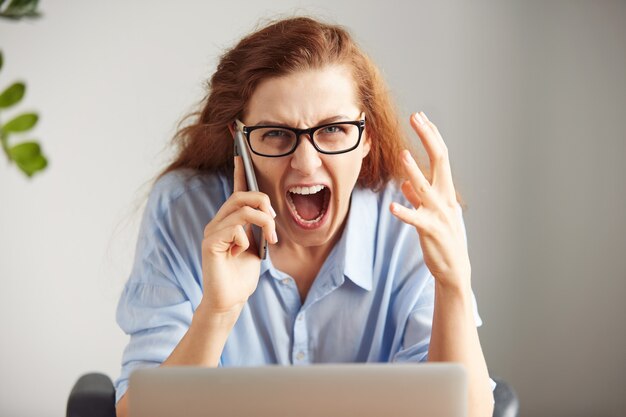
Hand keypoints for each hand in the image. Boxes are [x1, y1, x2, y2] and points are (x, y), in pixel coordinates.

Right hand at [200, 156, 277, 314]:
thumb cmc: (243, 275)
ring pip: (241, 210)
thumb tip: (267, 212)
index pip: (236, 191)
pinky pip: (234, 229)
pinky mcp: (210, 244)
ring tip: (270, 239)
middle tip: (274, 223)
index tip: (243, 154)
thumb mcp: (257, 246)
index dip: (240, 172)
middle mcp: (218, 222)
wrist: (231, 300)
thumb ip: (258, 227)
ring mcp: (212, 232)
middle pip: (241, 196)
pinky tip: (242, 252)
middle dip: (263, 203)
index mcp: (230, 221)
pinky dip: (245, 239)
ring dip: (263, 222)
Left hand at [390, 112, 470, 289]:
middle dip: (428, 138)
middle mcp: (445, 198)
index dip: (431, 135)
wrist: (453, 268)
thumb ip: (418, 196)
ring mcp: (439, 214)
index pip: (440, 156)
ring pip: (425, 188)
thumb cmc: (442, 238)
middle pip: (439, 161)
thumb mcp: (431, 212)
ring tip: (402, 154)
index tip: (420, 117)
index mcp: (445, 191)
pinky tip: (392, 206)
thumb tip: (405, 183)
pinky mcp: (430, 231)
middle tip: (416, 118)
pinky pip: (416, 220)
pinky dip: (404, 212)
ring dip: (414, 171)